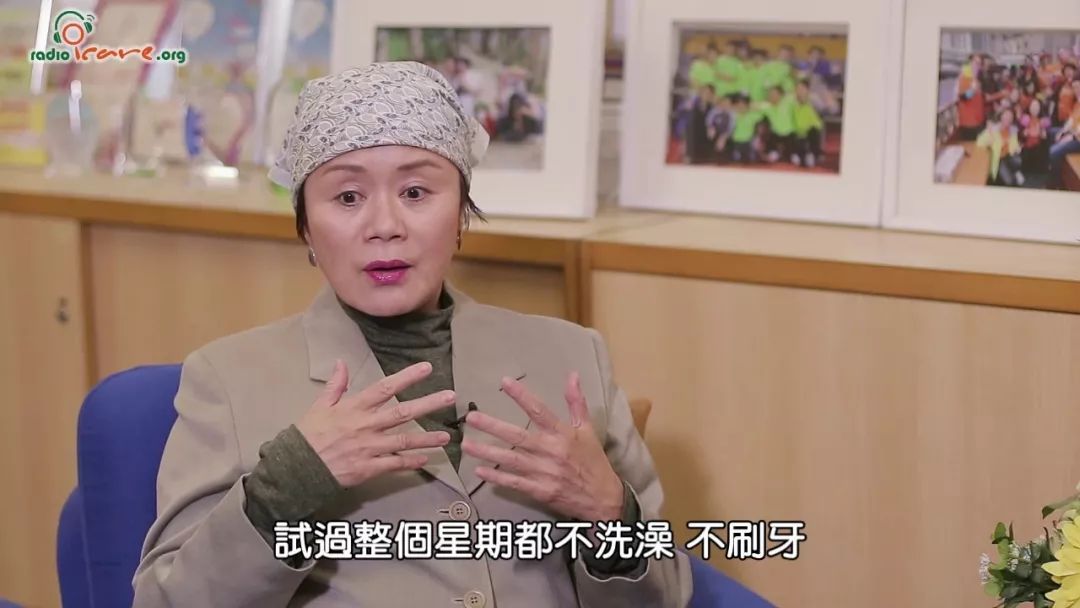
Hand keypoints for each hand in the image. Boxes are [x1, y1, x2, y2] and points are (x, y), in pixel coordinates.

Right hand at [296, 360, 453, 486]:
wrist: (297, 468)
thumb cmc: (309, 435)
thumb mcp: (320, 406)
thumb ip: (335, 385)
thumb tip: (342, 362)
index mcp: (355, 408)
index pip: (385, 388)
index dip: (407, 377)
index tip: (426, 368)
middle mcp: (366, 425)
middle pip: (403, 412)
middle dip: (428, 404)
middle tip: (451, 396)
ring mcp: (369, 448)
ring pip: (404, 440)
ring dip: (427, 438)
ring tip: (447, 435)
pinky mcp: (369, 468)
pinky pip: (395, 464)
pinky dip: (411, 462)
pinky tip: (426, 459)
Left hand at [461, 372, 624, 521]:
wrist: (604, 499)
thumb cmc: (593, 461)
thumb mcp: (588, 429)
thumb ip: (577, 402)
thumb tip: (573, 375)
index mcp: (563, 434)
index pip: (540, 411)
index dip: (522, 396)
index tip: (504, 382)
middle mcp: (552, 452)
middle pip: (518, 436)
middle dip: (493, 427)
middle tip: (471, 418)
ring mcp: (544, 473)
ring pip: (511, 460)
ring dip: (488, 453)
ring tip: (466, 445)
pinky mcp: (540, 491)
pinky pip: (515, 483)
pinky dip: (497, 478)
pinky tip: (480, 471)